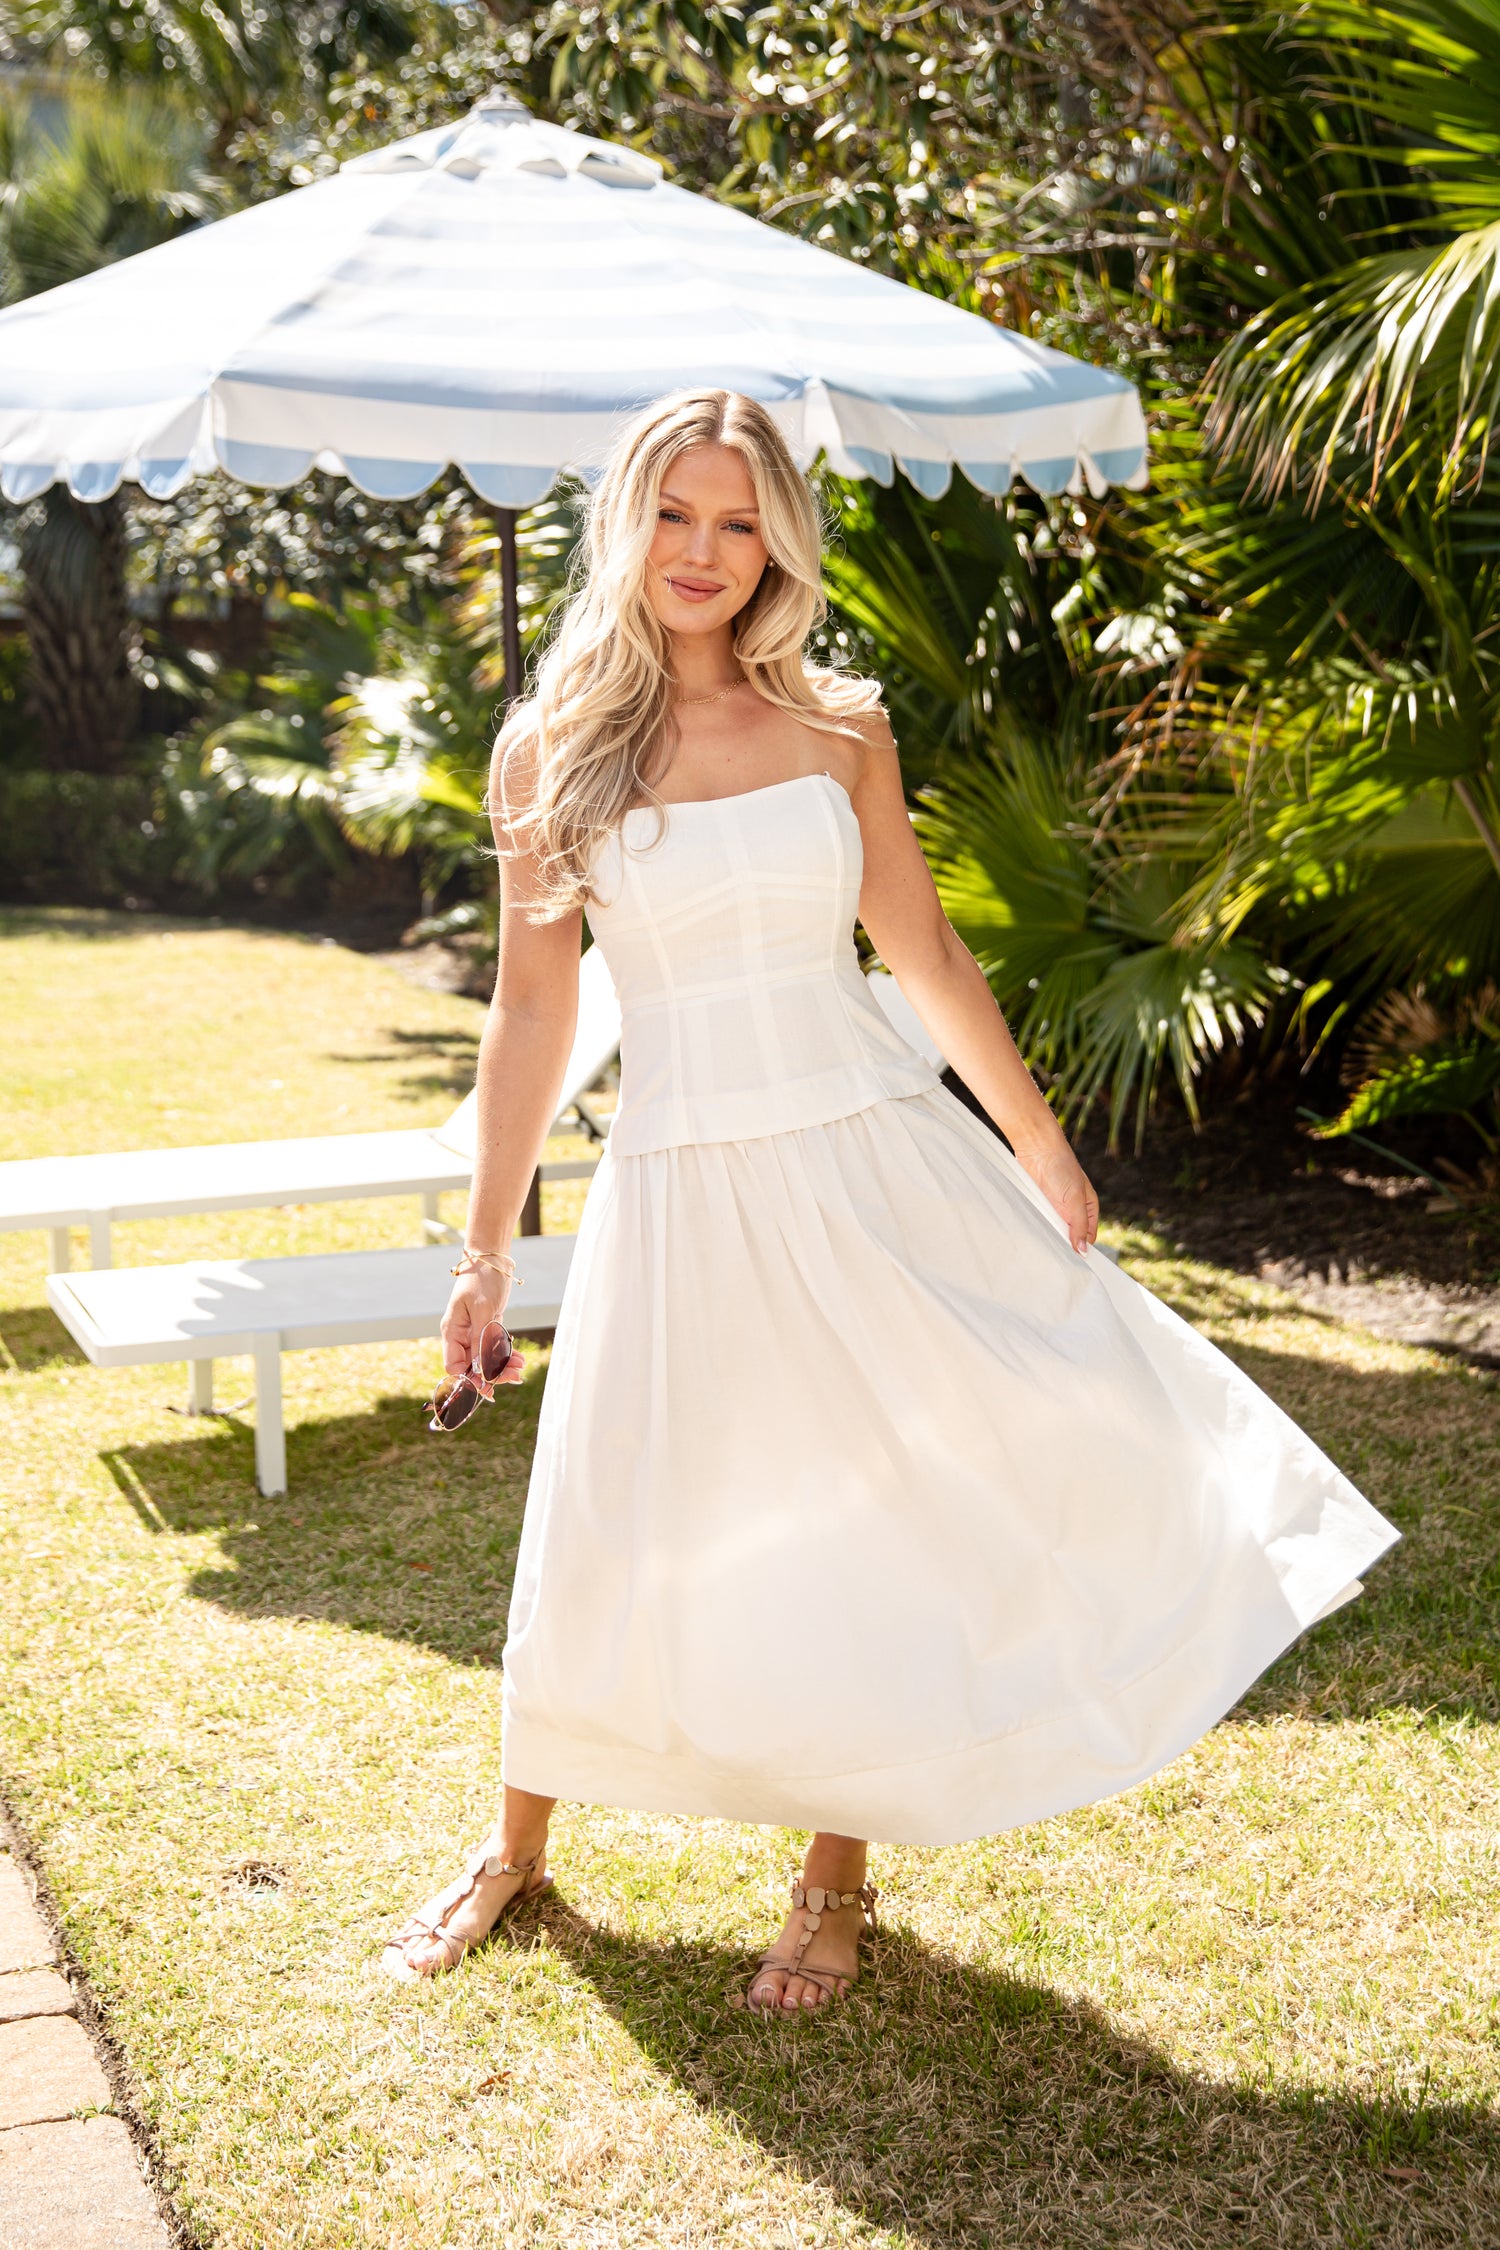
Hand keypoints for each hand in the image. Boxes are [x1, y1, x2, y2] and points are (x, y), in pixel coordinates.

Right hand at [439, 1266, 526, 1384]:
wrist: (492, 1260)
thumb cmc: (482, 1279)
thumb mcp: (482, 1309)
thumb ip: (481, 1339)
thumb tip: (481, 1368)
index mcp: (451, 1331)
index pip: (454, 1366)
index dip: (469, 1380)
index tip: (489, 1388)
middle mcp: (460, 1335)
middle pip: (472, 1366)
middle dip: (492, 1375)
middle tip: (514, 1377)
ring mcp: (474, 1332)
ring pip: (485, 1359)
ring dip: (502, 1366)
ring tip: (521, 1367)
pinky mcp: (487, 1327)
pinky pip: (494, 1348)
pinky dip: (506, 1354)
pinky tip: (519, 1358)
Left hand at [1016, 1135, 1099, 1254]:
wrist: (1038, 1148)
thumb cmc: (1062, 1167)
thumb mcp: (1075, 1198)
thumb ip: (1079, 1225)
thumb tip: (1082, 1250)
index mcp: (1088, 1209)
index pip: (1089, 1237)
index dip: (1083, 1250)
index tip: (1075, 1264)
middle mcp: (1073, 1212)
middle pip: (1071, 1238)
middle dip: (1066, 1248)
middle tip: (1059, 1262)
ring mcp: (1055, 1210)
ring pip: (1055, 1233)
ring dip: (1051, 1240)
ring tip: (1047, 1253)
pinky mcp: (1040, 1207)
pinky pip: (1041, 1224)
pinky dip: (1039, 1232)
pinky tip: (1036, 1240)